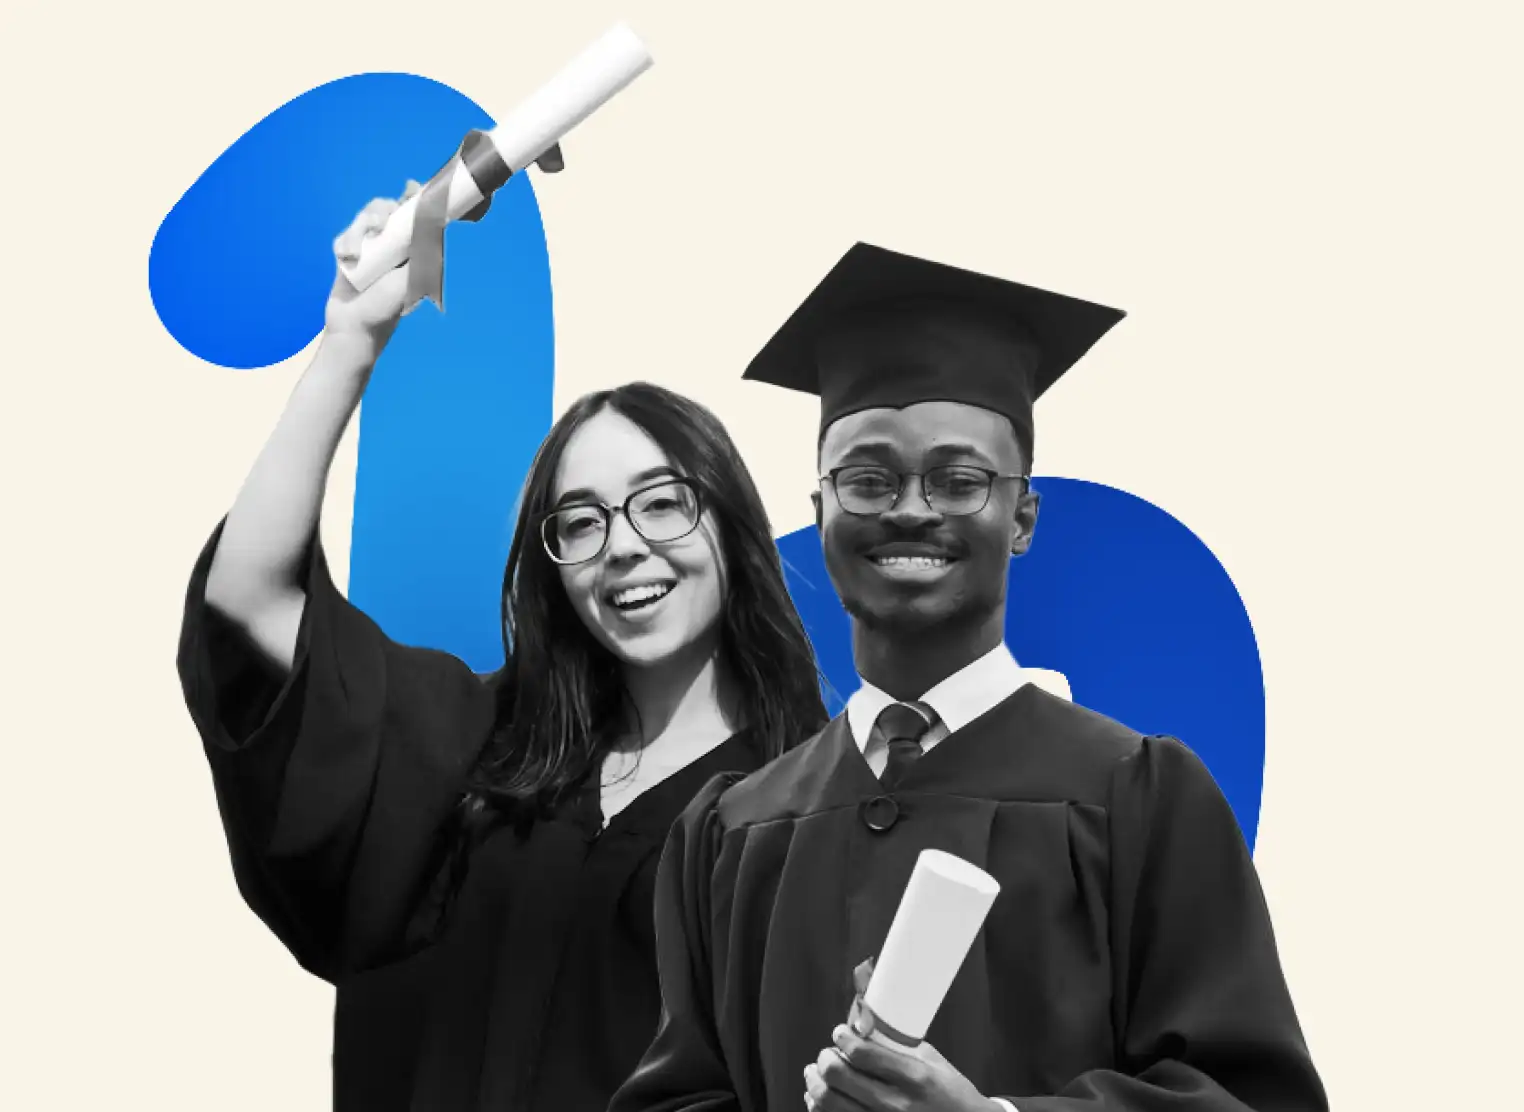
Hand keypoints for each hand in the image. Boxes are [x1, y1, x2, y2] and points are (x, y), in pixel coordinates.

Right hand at [323, 181, 422, 351]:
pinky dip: (345, 244)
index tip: (411, 188)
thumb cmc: (388, 308)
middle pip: (385, 208)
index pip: (413, 214)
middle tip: (381, 224)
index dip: (413, 198)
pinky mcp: (347, 252)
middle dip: (381, 210)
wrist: (355, 327)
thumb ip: (420, 252)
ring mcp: (368, 247)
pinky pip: (344, 236)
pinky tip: (348, 259)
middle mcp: (390, 244)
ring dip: (359, 230)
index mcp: (411, 248)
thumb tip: (433, 224)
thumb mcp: (412, 279)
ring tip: (357, 253)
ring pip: (363, 218)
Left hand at [804, 958, 998, 1111]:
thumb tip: (864, 1019)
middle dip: (825, 1057)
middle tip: (827, 1052)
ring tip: (816, 1071)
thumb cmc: (950, 1094)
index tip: (840, 1032)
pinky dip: (818, 1107)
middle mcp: (897, 1106)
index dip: (843, 1038)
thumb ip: (897, 1044)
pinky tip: (819, 1096)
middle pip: (838, 1076)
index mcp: (915, 1079)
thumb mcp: (931, 1061)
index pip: (863, 1054)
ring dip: (815, 1082)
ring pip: (827, 1102)